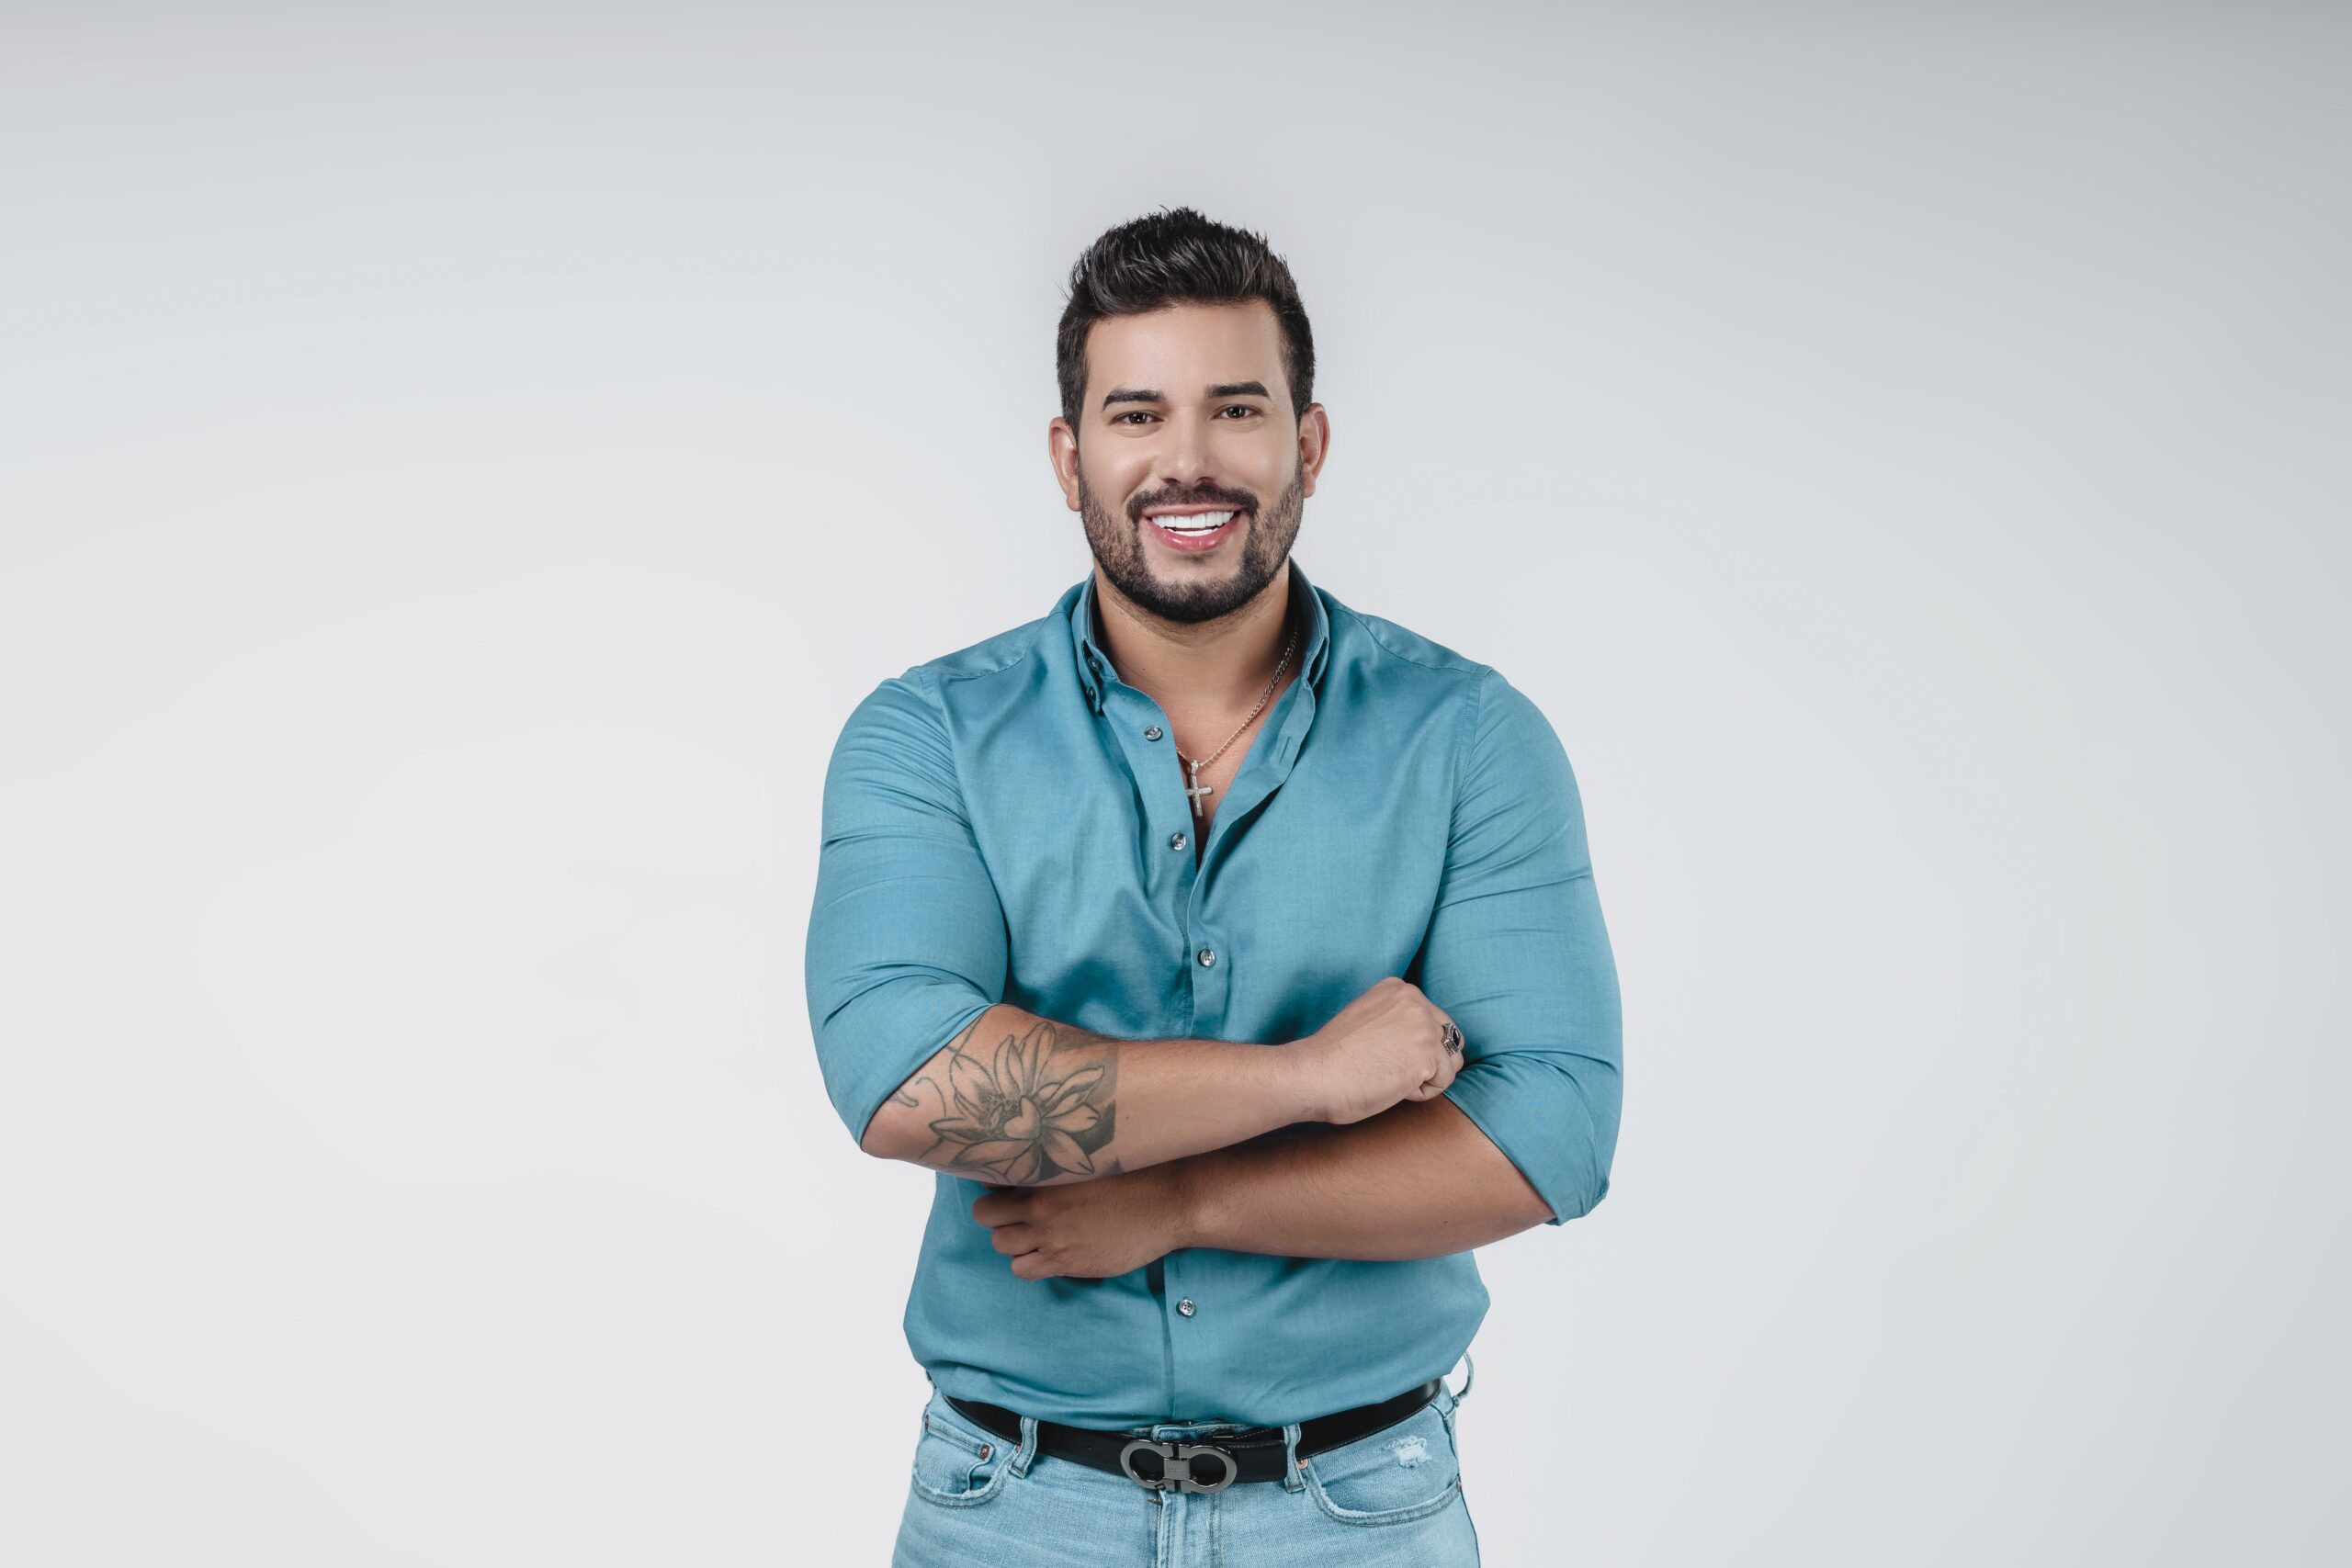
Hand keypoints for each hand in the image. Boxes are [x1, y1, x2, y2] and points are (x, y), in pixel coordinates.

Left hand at [971, 1163, 1192, 1280]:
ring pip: (1001, 1245)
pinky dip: (1029, 1264)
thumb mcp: (1090, 1158)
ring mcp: (1049, 1235)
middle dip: (997, 1216)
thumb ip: (1058, 1161)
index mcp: (1044, 1172)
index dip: (996, 1186)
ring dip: (1013, 1241)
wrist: (1165, 1203)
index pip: (990, 1180)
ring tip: (1035, 1236)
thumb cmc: (1134, 1176)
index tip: (1007, 1189)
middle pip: (985, 1215)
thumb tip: (1036, 1164)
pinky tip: (1047, 1254)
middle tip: (1017, 1215)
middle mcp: (1038, 1204)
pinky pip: (1022, 1269)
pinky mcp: (1064, 1261)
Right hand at [1292, 977, 1463, 1124]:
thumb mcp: (1369, 1020)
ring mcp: (1423, 1025)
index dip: (1411, 1048)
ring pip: (1450, 1062)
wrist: (1313, 1075)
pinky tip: (1391, 1085)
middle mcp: (1415, 999)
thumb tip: (1425, 1042)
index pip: (1433, 1022)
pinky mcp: (1428, 1053)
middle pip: (1450, 1040)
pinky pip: (1443, 1082)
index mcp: (1398, 988)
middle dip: (1427, 1061)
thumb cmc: (1333, 1059)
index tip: (1378, 1053)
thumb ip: (1397, 1020)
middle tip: (1386, 1067)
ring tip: (1389, 1075)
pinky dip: (1420, 1093)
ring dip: (1425, 1077)